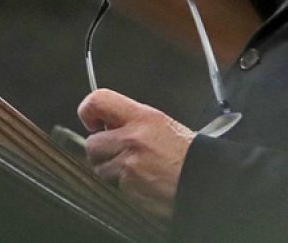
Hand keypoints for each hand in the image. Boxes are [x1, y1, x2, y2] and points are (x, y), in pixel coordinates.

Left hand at [79, 89, 194, 219]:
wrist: (200, 177)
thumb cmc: (184, 152)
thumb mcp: (160, 122)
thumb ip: (130, 120)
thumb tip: (105, 122)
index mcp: (142, 117)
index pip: (98, 101)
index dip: (87, 111)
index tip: (91, 121)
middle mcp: (132, 138)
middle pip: (91, 143)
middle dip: (100, 149)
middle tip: (116, 150)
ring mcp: (129, 164)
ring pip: (99, 167)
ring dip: (110, 169)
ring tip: (133, 166)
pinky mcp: (129, 186)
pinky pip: (112, 184)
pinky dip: (122, 184)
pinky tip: (140, 179)